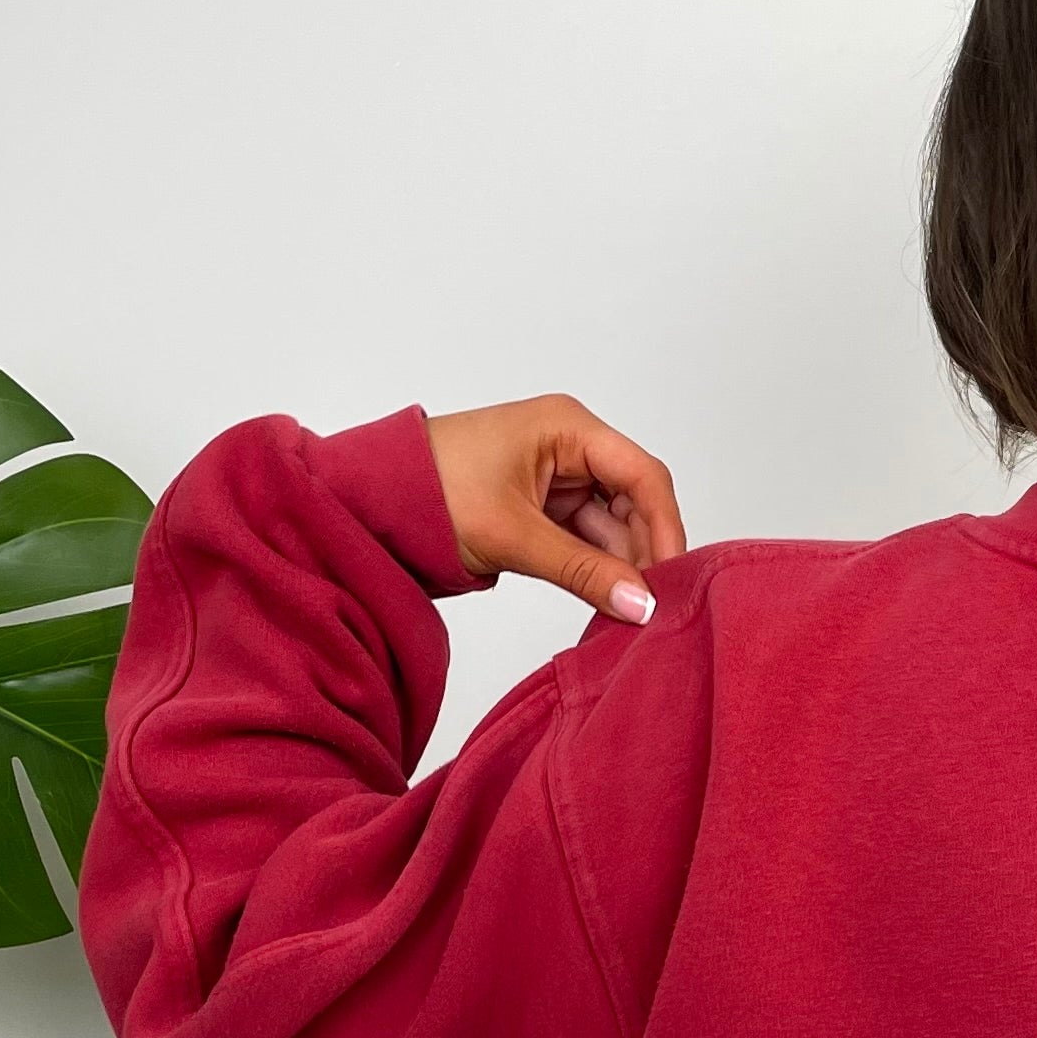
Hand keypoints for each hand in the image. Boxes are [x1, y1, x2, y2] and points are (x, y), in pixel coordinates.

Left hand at [425, 395, 686, 621]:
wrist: (365, 503)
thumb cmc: (426, 493)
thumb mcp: (513, 536)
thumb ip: (583, 572)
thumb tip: (640, 604)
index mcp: (568, 427)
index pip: (644, 476)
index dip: (665, 529)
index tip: (671, 580)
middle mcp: (570, 444)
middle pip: (633, 501)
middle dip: (642, 552)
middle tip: (650, 605)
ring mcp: (556, 475)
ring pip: (611, 524)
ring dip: (618, 565)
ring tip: (626, 610)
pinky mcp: (540, 505)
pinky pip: (584, 537)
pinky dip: (594, 567)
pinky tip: (603, 598)